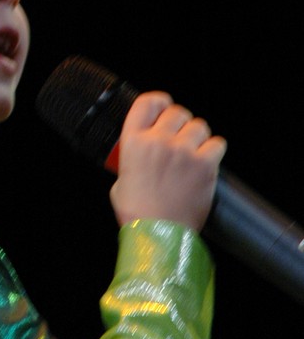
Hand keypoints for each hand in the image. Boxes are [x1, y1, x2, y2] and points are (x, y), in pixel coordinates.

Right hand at [110, 91, 226, 231]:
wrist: (158, 236)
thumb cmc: (137, 214)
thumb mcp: (120, 180)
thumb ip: (131, 160)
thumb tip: (142, 154)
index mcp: (133, 141)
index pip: (148, 102)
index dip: (160, 103)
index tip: (164, 109)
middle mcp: (158, 141)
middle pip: (177, 112)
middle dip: (181, 123)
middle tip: (181, 138)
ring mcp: (183, 152)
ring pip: (200, 126)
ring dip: (198, 136)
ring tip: (194, 152)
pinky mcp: (205, 165)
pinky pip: (217, 144)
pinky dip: (214, 151)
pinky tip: (207, 161)